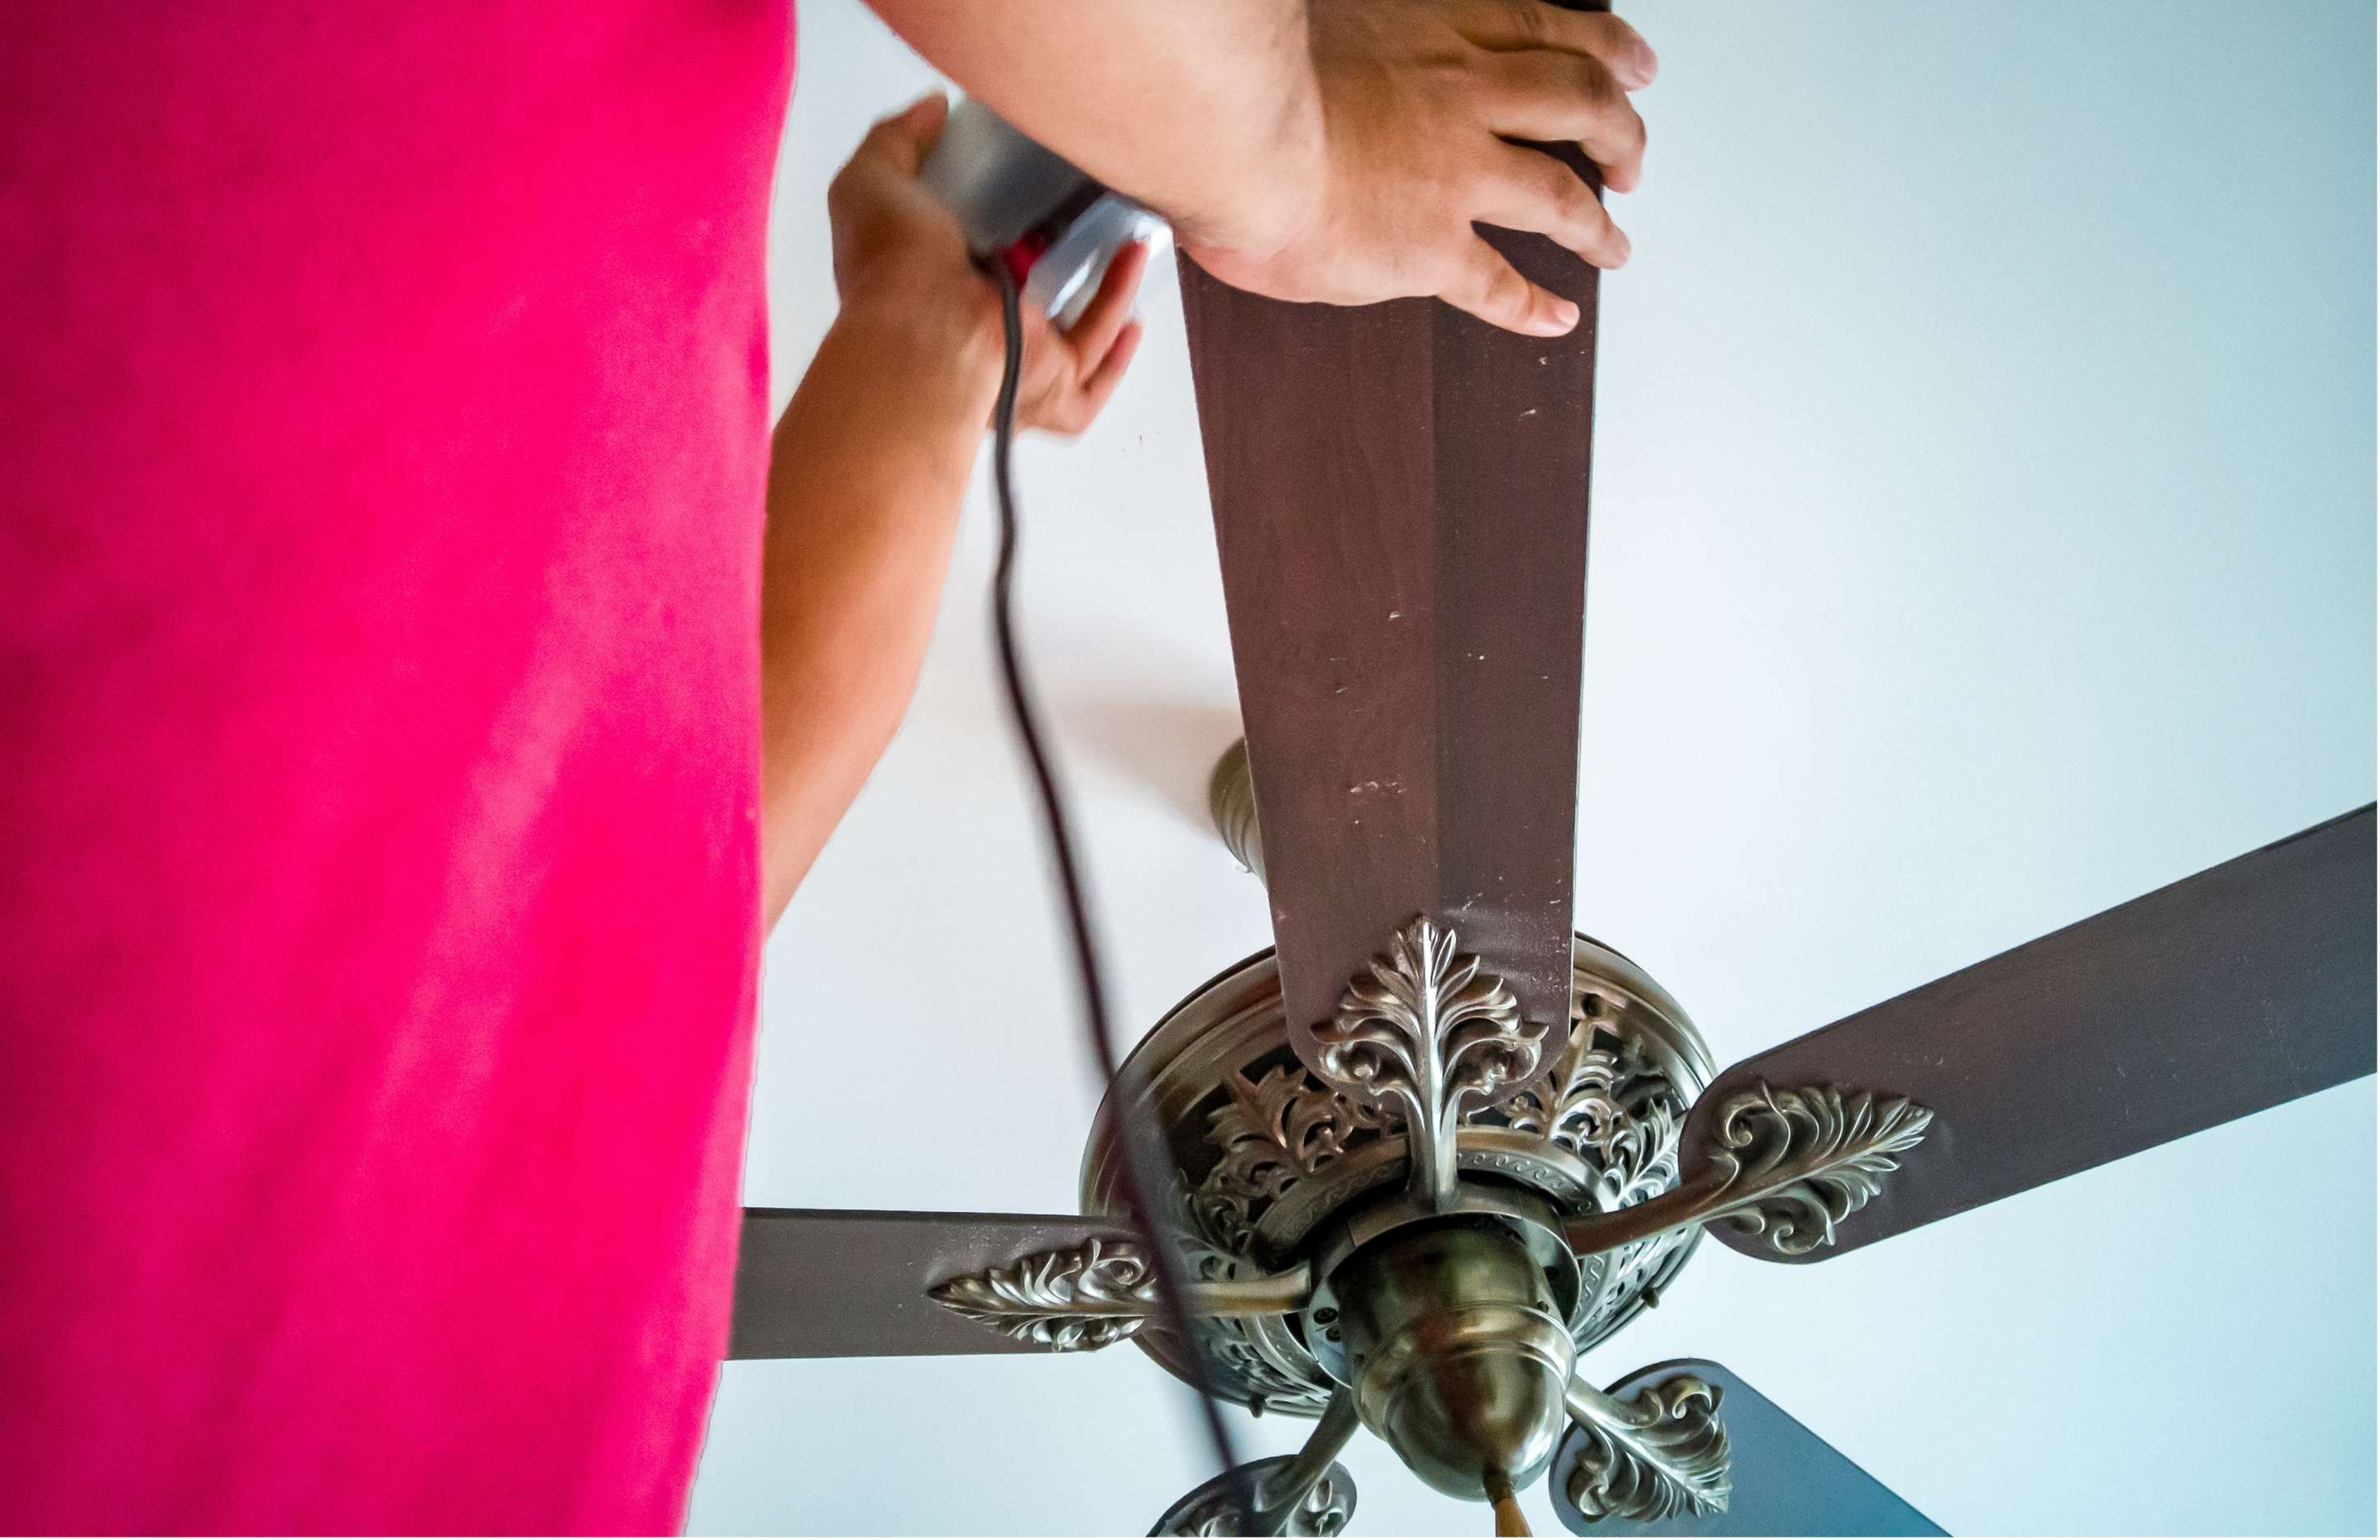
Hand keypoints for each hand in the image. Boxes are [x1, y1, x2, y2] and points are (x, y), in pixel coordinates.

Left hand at [828, 95, 1146, 436]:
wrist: (926, 337)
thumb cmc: (894, 267)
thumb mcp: (872, 182)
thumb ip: (897, 138)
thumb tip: (935, 108)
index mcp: (940, 279)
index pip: (981, 246)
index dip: (1010, 210)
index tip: (1039, 175)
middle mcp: (981, 321)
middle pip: (1039, 289)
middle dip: (1073, 254)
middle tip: (1101, 208)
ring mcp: (1020, 359)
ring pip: (1080, 331)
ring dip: (1112, 289)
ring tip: (1134, 241)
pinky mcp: (1053, 384)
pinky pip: (1094, 375)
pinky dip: (1118, 345)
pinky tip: (1135, 304)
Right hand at [1183, 0, 1654, 336]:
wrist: (1234, 134)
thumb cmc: (1257, 80)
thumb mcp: (1329, 20)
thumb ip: (1365, 43)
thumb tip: (1356, 55)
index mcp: (1438, 35)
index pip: (1547, 30)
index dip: (1604, 49)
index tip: (1629, 63)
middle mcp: (1465, 98)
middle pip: (1581, 106)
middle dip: (1621, 134)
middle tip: (1631, 160)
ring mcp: (1456, 177)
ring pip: (1559, 196)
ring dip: (1597, 225)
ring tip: (1614, 246)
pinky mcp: (1432, 249)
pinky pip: (1500, 285)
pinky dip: (1535, 306)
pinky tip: (1556, 319)